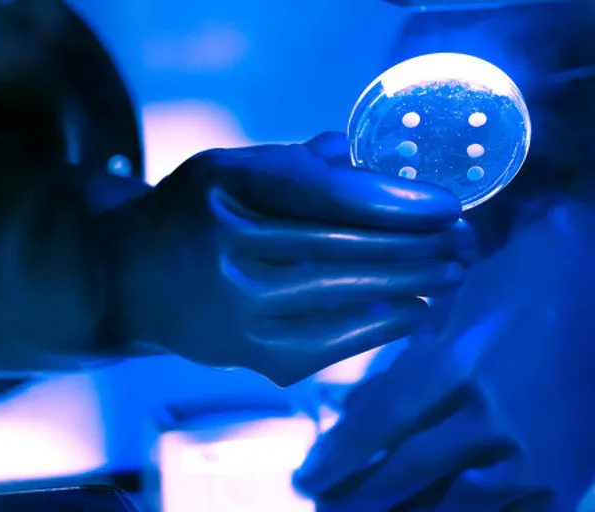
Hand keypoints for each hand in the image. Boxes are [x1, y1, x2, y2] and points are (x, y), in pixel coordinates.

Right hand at [103, 132, 474, 385]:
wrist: (129, 281)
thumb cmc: (193, 215)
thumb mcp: (230, 167)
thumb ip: (299, 163)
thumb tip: (372, 166)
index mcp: (226, 189)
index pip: (321, 193)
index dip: (391, 201)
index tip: (447, 206)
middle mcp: (229, 252)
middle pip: (342, 247)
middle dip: (417, 244)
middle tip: (465, 239)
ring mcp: (239, 311)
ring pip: (342, 296)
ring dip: (410, 284)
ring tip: (453, 272)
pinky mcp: (249, 356)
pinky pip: (330, 344)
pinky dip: (380, 326)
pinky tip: (415, 312)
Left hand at [294, 207, 594, 509]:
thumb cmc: (519, 283)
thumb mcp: (450, 311)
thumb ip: (406, 368)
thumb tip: (356, 416)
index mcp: (458, 363)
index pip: (381, 424)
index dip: (340, 458)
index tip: (307, 479)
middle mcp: (493, 415)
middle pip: (410, 471)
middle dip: (362, 496)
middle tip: (328, 507)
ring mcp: (535, 452)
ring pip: (457, 504)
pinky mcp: (570, 475)